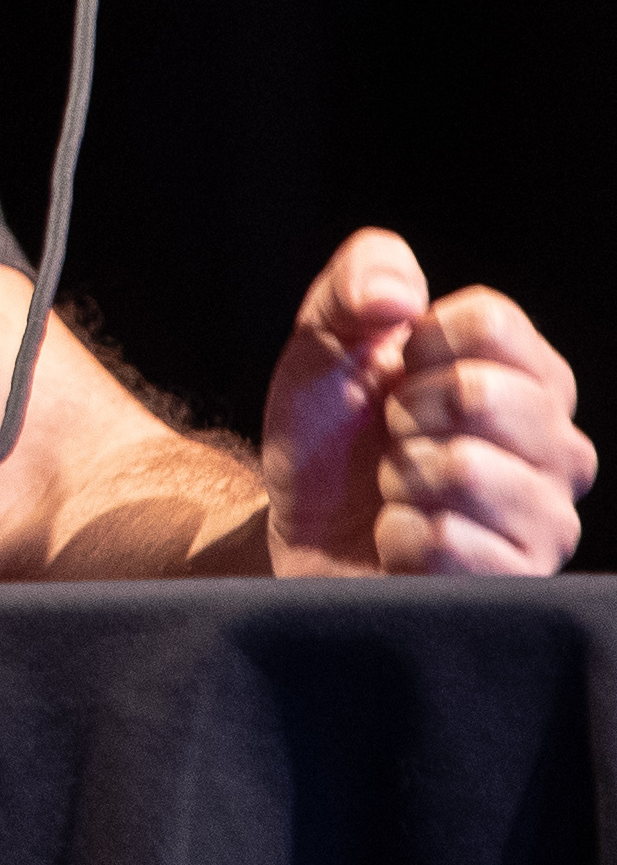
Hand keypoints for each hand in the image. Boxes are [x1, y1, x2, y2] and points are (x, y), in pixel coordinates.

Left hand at [262, 233, 589, 576]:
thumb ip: (357, 282)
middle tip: (395, 439)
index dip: (417, 345)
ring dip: (401, 478)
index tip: (398, 375)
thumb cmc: (330, 437)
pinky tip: (402, 537)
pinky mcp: (520, 582)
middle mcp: (560, 446)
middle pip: (482, 393)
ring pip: (465, 470)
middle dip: (406, 414)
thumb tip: (397, 294)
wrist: (304, 532)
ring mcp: (549, 518)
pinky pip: (448, 541)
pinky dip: (399, 535)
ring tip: (400, 490)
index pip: (494, 322)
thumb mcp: (325, 342)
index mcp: (530, 376)